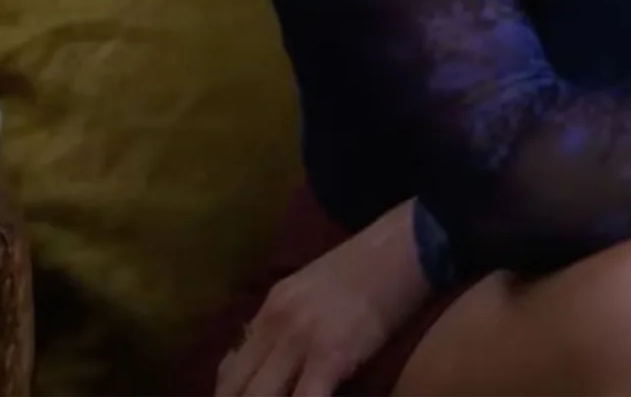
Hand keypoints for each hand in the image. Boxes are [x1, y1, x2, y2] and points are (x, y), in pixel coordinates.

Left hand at [215, 198, 430, 396]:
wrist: (403, 247)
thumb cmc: (365, 270)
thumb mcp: (307, 290)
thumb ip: (281, 326)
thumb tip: (258, 362)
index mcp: (268, 312)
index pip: (227, 374)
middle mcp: (274, 326)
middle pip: (233, 391)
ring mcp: (299, 342)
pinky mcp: (330, 356)